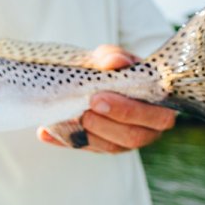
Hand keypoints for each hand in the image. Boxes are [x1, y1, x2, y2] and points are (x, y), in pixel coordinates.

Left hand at [37, 44, 176, 152]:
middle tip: (84, 108)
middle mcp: (147, 129)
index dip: (127, 111)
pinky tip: (46, 131)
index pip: (156, 117)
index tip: (97, 97)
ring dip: (88, 134)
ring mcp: (123, 141)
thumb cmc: (108, 67)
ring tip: (69, 116)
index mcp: (158, 106)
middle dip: (106, 124)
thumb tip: (115, 61)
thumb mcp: (110, 57)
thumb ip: (113, 56)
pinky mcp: (101, 146)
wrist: (90, 77)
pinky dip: (65, 140)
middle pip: (132, 137)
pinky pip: (85, 148)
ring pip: (110, 147)